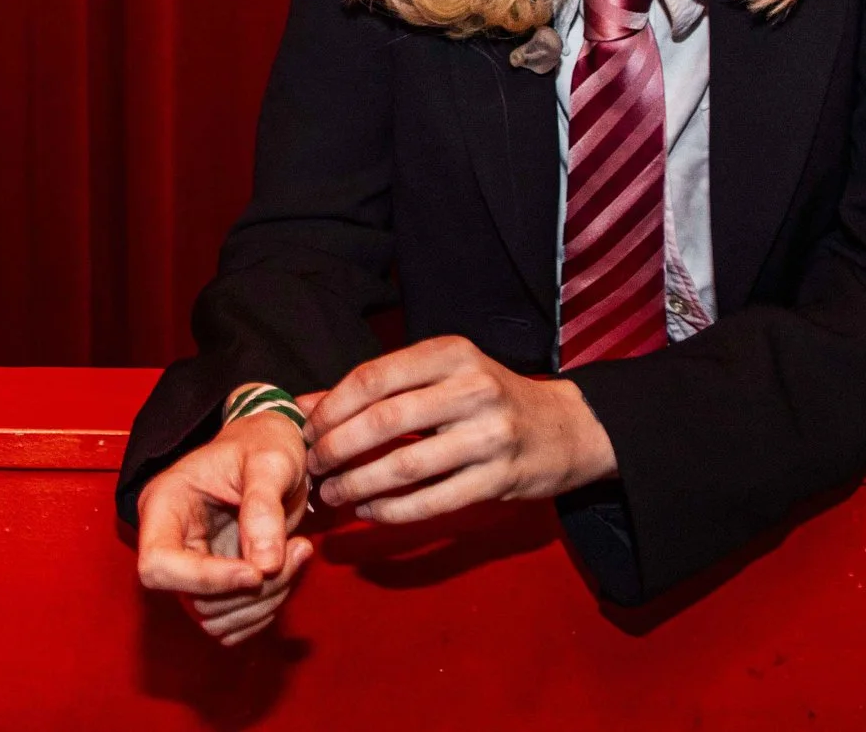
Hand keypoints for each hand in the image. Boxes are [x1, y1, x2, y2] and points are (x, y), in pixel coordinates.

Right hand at [135, 390, 317, 644]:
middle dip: (253, 591)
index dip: (205, 580)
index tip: (255, 572)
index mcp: (164, 505)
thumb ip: (263, 507)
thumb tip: (264, 566)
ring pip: (216, 619)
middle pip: (194, 599)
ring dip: (265, 602)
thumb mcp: (270, 460)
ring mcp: (191, 569)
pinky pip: (234, 624)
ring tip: (298, 552)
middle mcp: (170, 542)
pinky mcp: (215, 588)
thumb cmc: (263, 442)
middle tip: (297, 550)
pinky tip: (288, 569)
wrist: (271, 447)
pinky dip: (266, 609)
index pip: (159, 565)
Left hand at [306, 336, 617, 523]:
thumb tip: (302, 406)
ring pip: (404, 467)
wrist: (564, 428)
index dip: (331, 408)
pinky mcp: (499, 480)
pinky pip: (431, 502)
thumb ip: (375, 388)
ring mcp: (489, 436)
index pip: (373, 377)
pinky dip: (391, 511)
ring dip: (356, 485)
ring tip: (331, 495)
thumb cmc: (487, 397)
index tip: (306, 430)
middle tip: (313, 466)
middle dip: (336, 449)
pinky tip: (367, 511)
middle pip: (383, 422)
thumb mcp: (439, 375)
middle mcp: (471, 389)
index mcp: (450, 353)